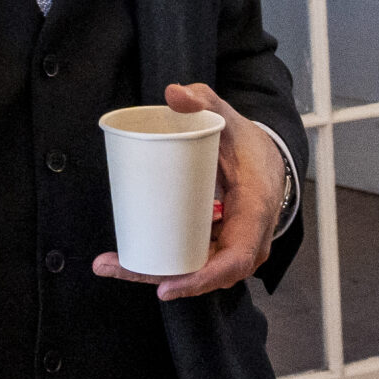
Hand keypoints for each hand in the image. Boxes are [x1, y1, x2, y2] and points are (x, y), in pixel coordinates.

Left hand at [94, 83, 284, 300]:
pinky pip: (190, 264)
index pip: (234, 260)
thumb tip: (174, 92)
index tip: (166, 286)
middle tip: (113, 265)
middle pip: (203, 274)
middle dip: (157, 277)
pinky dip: (158, 266)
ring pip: (192, 272)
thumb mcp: (231, 121)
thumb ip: (205, 101)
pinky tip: (123, 261)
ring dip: (150, 273)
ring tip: (108, 263)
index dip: (201, 279)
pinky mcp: (217, 248)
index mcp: (254, 214)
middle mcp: (247, 242)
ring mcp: (232, 249)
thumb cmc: (250, 146)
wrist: (270, 161)